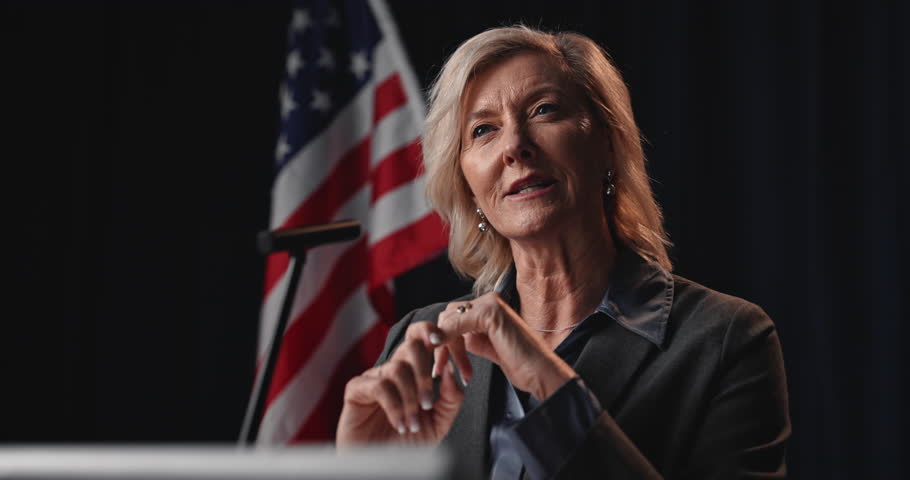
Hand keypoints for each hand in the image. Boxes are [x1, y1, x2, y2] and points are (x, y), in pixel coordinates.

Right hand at [335, 321, 468, 447]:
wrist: (382, 466)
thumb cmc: (409, 442)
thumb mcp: (440, 422)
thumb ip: (451, 397)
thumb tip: (451, 368)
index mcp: (414, 371)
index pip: (421, 338)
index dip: (430, 331)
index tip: (440, 340)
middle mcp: (394, 369)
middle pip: (411, 346)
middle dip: (424, 374)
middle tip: (428, 404)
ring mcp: (374, 377)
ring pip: (397, 368)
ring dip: (410, 399)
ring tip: (412, 425)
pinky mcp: (356, 389)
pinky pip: (379, 385)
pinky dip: (394, 407)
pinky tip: (398, 425)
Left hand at [435, 292, 575, 401]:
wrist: (542, 373)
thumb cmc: (522, 364)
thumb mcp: (491, 348)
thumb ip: (473, 338)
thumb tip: (453, 336)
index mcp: (491, 307)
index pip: (455, 316)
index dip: (443, 339)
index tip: (440, 365)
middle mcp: (490, 300)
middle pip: (449, 315)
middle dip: (441, 342)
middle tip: (438, 369)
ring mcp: (491, 303)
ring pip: (450, 319)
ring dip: (444, 347)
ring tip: (446, 370)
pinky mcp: (490, 312)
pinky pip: (456, 323)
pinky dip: (446, 339)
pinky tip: (445, 356)